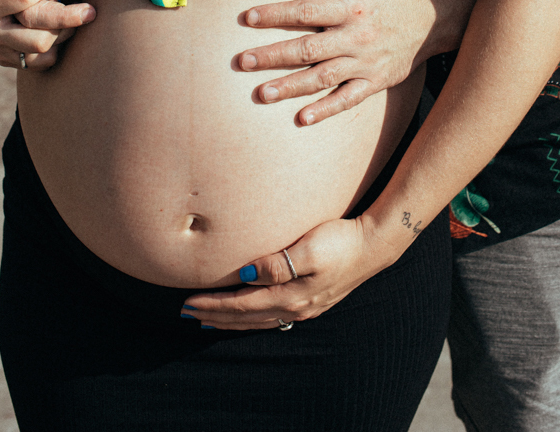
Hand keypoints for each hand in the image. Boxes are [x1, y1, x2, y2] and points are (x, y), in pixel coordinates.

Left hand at [181, 216, 392, 330]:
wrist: (373, 245)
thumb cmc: (339, 239)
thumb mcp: (308, 247)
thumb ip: (277, 263)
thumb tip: (246, 276)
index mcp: (290, 296)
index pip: (241, 305)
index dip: (213, 305)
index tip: (187, 302)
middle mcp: (295, 308)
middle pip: (245, 318)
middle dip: (215, 316)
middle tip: (186, 313)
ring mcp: (304, 307)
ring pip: (257, 321)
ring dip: (230, 321)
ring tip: (208, 321)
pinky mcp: (310, 300)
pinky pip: (271, 317)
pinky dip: (251, 319)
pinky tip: (247, 316)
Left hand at [238, 0, 475, 124]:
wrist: (435, 21)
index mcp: (352, 7)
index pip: (306, 11)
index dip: (275, 14)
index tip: (247, 18)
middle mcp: (356, 37)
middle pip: (308, 49)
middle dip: (273, 56)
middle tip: (242, 61)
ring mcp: (365, 63)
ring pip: (323, 78)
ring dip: (291, 87)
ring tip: (261, 94)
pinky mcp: (375, 83)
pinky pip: (348, 99)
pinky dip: (325, 110)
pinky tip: (301, 119)